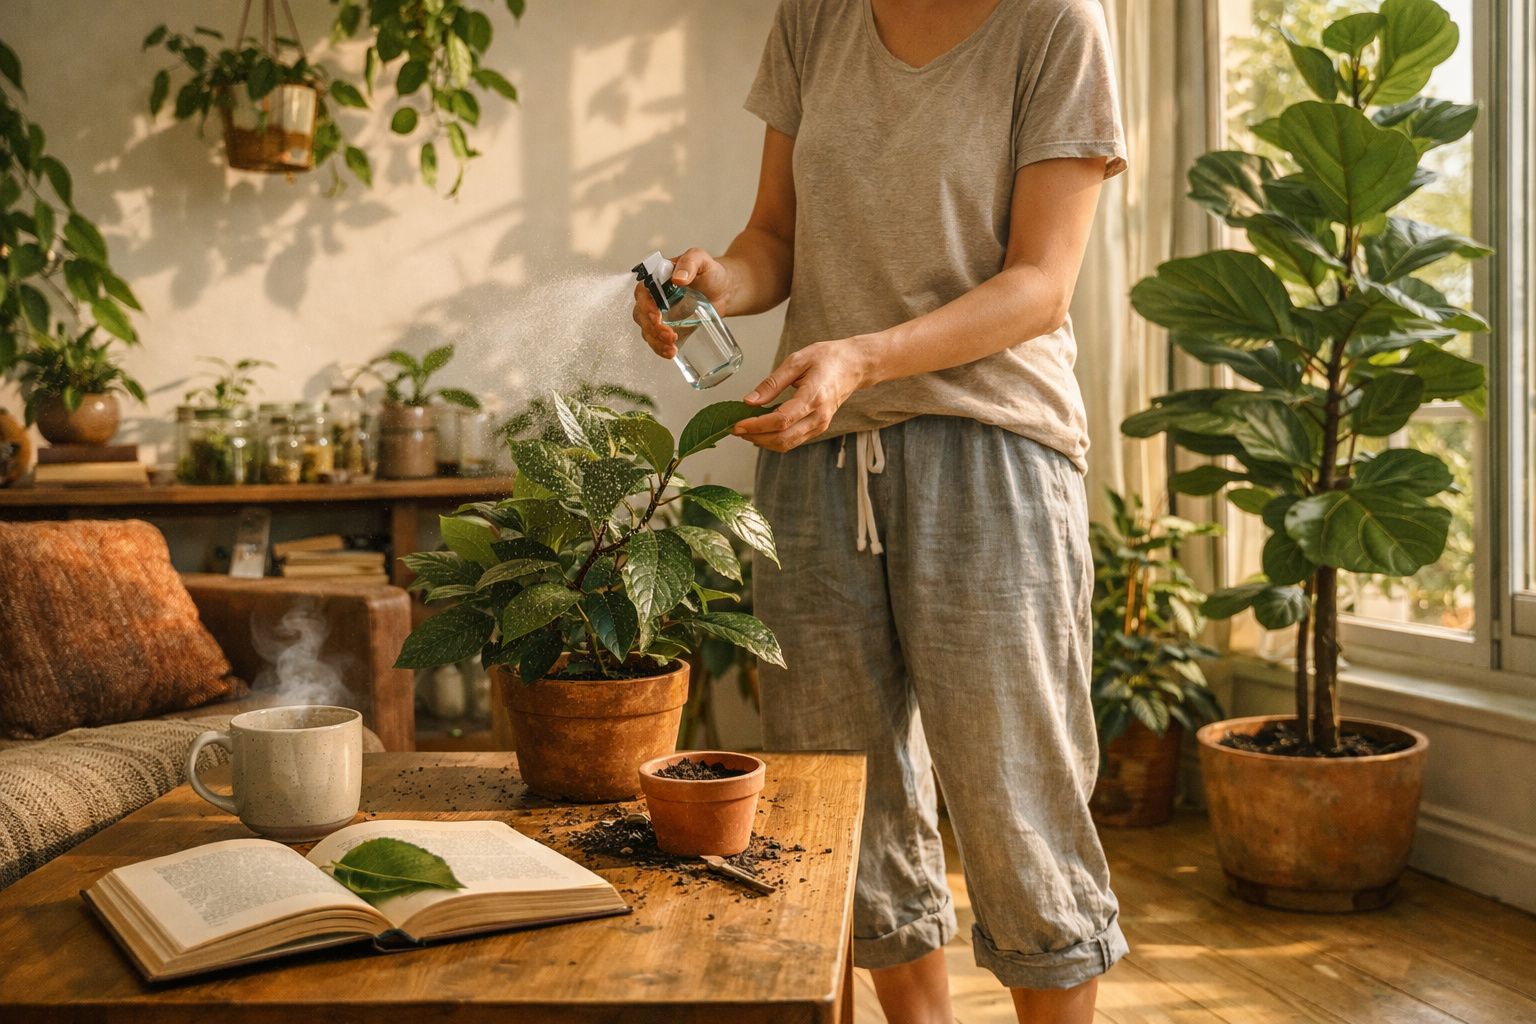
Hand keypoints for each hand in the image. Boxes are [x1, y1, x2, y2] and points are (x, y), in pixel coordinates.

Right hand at [631, 247, 731, 359]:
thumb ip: (690, 262)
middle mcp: (653, 298)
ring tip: (671, 348)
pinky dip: (661, 349)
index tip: (656, 316)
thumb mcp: (701, 259)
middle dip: (652, 328)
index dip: (645, 306)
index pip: (642, 294)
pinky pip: (657, 340)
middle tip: (670, 335)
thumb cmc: (710, 272)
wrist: (724, 290)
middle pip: (641, 315)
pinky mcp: (668, 328)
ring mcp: (659, 315)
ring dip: (656, 341)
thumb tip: (678, 278)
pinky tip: (670, 353)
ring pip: (647, 331)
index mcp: (656, 280)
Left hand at [733, 340, 871, 451]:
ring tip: (745, 430)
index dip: (756, 426)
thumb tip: (749, 401)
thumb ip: (772, 383)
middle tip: (735, 430)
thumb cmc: (828, 358)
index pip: (780, 420)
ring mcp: (821, 424)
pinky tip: (762, 429)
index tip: (737, 424)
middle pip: (783, 438)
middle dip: (756, 437)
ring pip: (787, 444)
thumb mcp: (796, 361)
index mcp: (814, 396)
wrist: (855, 365)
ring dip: (763, 441)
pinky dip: (775, 439)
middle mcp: (819, 416)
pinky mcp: (819, 427)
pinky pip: (794, 440)